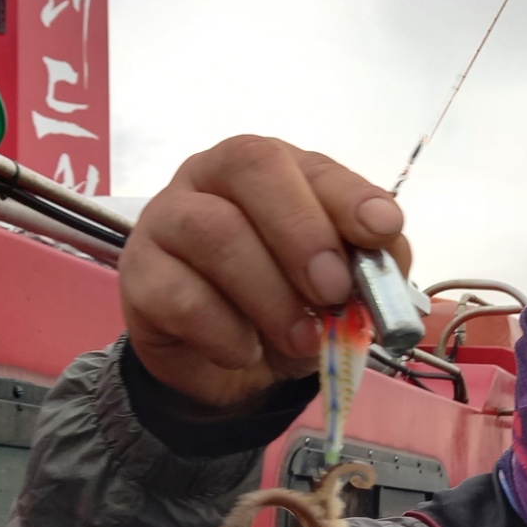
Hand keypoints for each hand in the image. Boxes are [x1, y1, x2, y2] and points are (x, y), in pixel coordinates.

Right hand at [120, 136, 410, 407]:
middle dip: (303, 232)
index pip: (307, 162)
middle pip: (252, 168)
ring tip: (302, 340)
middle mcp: (214, 177)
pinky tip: (246, 352)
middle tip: (333, 291)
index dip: (348, 196)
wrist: (231, 364)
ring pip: (215, 232)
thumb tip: (387, 250)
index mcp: (271, 170)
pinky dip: (225, 332)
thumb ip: (371, 265)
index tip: (382, 230)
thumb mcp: (344, 288)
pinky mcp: (139, 276)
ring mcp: (168, 220)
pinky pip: (180, 296)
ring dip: (270, 295)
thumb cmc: (289, 305)